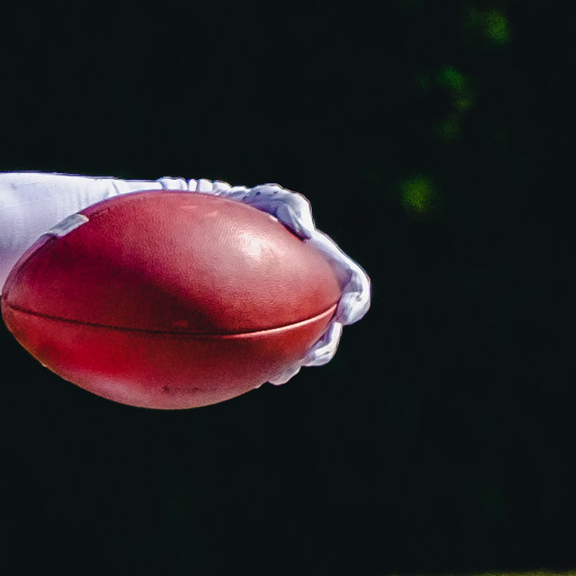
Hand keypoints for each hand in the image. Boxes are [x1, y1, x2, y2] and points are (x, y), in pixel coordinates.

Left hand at [216, 184, 371, 379]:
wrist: (218, 229)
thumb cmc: (252, 209)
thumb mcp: (271, 200)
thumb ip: (292, 208)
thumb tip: (306, 229)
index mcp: (325, 266)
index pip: (352, 286)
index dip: (356, 302)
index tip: (346, 314)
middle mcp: (311, 294)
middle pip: (330, 329)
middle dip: (325, 347)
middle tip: (311, 356)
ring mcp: (286, 312)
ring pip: (300, 349)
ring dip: (295, 364)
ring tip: (280, 376)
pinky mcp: (259, 325)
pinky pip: (266, 352)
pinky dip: (262, 365)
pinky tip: (248, 376)